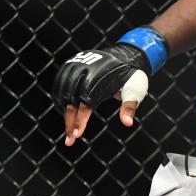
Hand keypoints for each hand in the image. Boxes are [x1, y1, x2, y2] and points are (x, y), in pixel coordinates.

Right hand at [52, 26, 167, 143]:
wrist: (126, 55)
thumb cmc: (132, 76)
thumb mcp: (135, 91)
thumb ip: (129, 107)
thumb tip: (128, 123)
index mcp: (100, 78)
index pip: (86, 103)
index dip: (80, 119)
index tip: (76, 134)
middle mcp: (85, 71)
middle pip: (72, 100)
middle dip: (69, 121)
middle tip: (70, 140)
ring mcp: (76, 65)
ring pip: (63, 92)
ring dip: (63, 111)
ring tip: (68, 128)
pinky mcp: (71, 64)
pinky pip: (60, 82)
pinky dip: (59, 96)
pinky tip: (63, 110)